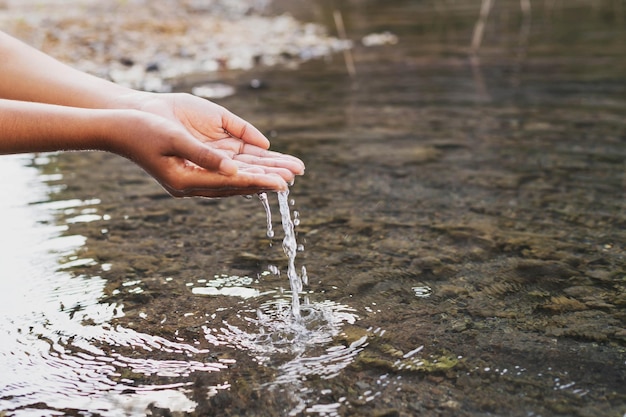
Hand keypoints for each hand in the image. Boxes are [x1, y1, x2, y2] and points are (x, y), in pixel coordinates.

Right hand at [111, 92, 304, 197]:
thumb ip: (204, 155)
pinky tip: (265, 166)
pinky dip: (248, 168)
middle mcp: (194, 183)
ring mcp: (196, 176)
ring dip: (262, 173)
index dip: (259, 181)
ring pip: (237, 177)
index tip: (283, 183)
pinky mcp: (197, 167)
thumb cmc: (143, 129)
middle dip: (268, 178)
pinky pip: (229, 170)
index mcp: (186, 181)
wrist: (120, 126)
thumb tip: (235, 169)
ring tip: (289, 171)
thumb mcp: (173, 138)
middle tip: (295, 177)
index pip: (231, 182)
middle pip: (239, 183)